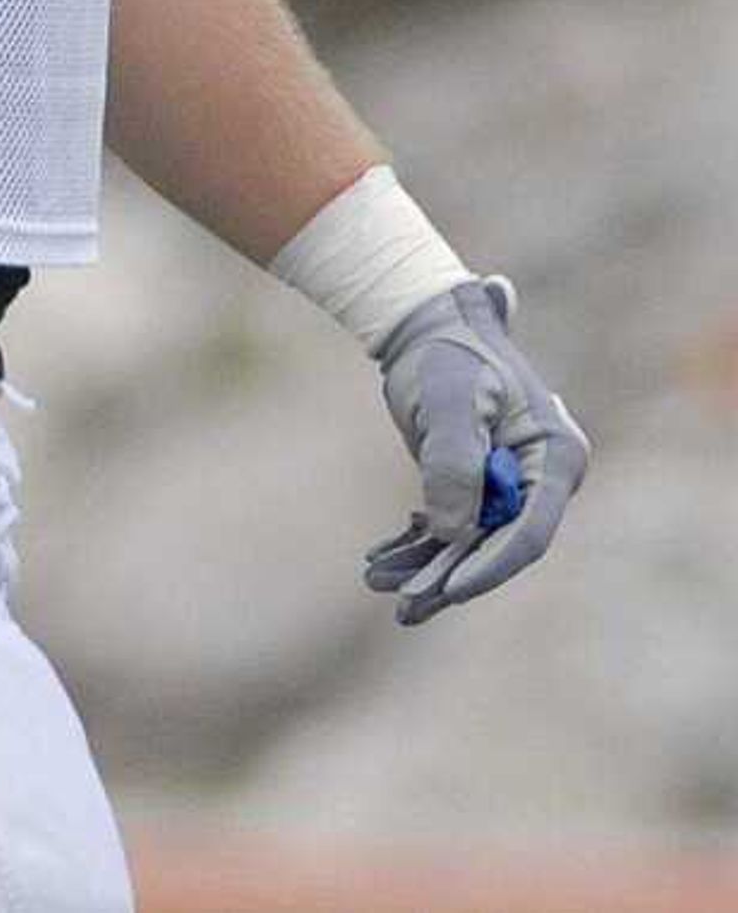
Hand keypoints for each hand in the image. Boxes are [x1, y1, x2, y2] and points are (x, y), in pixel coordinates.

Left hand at [363, 276, 586, 624]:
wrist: (425, 325)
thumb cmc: (445, 353)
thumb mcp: (450, 401)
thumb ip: (454, 464)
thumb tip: (454, 532)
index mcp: (555, 457)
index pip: (529, 531)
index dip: (490, 565)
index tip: (449, 589)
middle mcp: (540, 478)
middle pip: (497, 544)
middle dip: (448, 576)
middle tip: (402, 605)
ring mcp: (507, 483)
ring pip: (468, 541)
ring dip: (425, 566)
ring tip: (376, 583)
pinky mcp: (473, 483)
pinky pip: (448, 525)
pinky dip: (414, 543)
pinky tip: (378, 560)